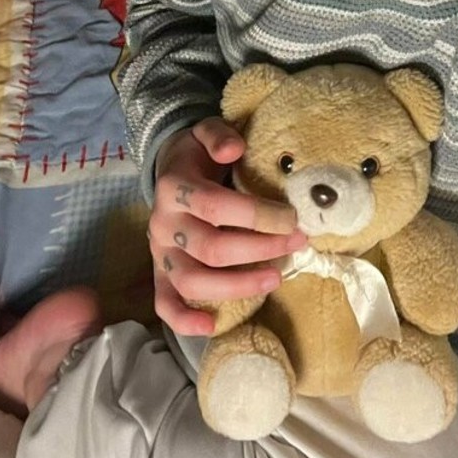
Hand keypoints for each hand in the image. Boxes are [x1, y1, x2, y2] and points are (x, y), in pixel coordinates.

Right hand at [149, 117, 306, 334]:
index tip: (293, 218)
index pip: (216, 206)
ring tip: (276, 278)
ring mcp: (159, 252)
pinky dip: (184, 320)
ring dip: (236, 286)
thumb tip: (234, 150)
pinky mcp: (160, 272)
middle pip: (211, 248)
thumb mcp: (206, 131)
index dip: (257, 215)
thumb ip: (219, 135)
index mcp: (174, 187)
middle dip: (260, 249)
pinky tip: (212, 326)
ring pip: (192, 281)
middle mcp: (163, 223)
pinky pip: (164, 303)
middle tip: (297, 243)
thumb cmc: (199, 154)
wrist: (171, 168)